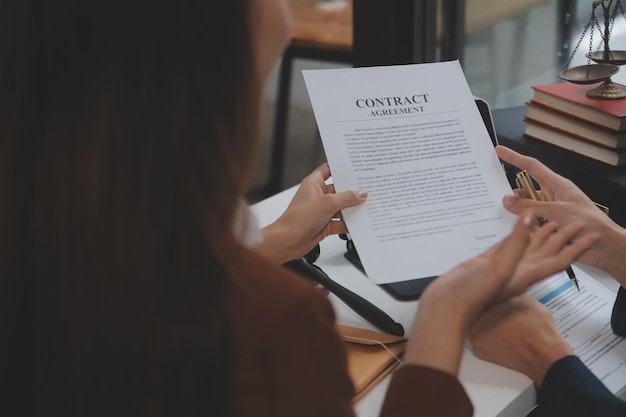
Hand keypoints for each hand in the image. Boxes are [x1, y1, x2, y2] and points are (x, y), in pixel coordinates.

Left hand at [254, 163, 366, 263]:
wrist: (287, 242)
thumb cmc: (297, 220)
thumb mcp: (327, 203)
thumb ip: (347, 197)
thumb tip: (360, 193)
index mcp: (313, 183)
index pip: (328, 170)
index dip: (341, 168)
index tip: (355, 167)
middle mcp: (317, 196)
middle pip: (339, 190)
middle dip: (352, 191)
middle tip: (368, 189)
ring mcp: (321, 211)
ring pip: (341, 207)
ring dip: (352, 209)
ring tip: (367, 206)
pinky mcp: (324, 224)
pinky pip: (340, 222)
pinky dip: (348, 223)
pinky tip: (358, 223)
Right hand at [404, 212, 594, 375]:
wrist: (445, 307)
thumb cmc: (472, 296)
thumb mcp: (500, 268)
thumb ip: (516, 243)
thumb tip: (530, 217)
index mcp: (525, 275)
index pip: (557, 259)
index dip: (574, 246)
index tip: (588, 232)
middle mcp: (516, 272)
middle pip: (545, 252)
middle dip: (560, 237)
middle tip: (572, 221)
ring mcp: (501, 267)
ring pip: (525, 247)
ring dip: (538, 235)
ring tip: (548, 220)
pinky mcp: (485, 263)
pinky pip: (504, 246)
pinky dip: (512, 236)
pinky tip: (514, 228)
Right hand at [496, 145, 625, 283]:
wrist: (605, 248)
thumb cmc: (593, 224)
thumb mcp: (558, 211)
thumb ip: (530, 206)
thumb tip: (508, 200)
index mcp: (557, 186)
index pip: (532, 167)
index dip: (515, 158)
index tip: (500, 151)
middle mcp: (552, 198)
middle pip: (524, 192)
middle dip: (516, 198)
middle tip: (506, 202)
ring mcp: (549, 213)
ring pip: (525, 211)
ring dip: (525, 218)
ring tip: (535, 225)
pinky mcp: (547, 228)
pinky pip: (530, 226)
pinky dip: (528, 230)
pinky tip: (535, 235)